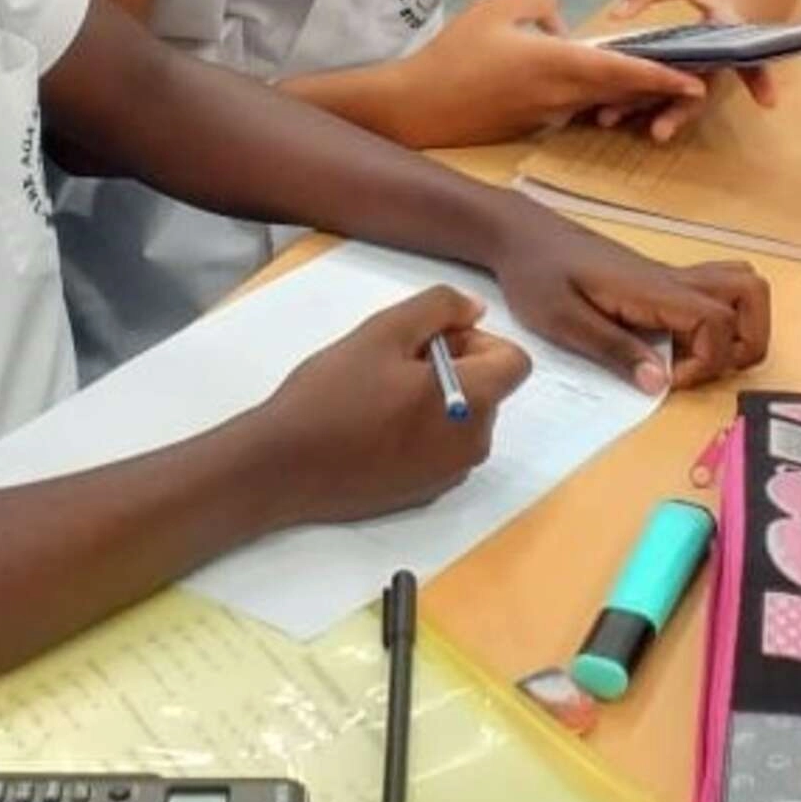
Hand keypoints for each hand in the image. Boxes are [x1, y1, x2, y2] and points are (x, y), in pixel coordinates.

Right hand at [262, 286, 529, 524]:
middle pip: (488, 388)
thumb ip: (439, 308)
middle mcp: (474, 444)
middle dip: (453, 365)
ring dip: (435, 397)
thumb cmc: (333, 394)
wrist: (285, 466)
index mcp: (474, 402)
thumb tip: (476, 310)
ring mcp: (451, 475)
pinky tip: (373, 427)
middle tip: (393, 363)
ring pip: (463, 416)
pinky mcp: (426, 493)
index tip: (430, 341)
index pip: (515, 361)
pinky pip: (442, 446)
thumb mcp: (382, 331)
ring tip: (378, 394)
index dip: (477, 340)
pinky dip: (421, 429)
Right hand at [380, 0, 704, 147]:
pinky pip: (575, 111)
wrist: (419, 107)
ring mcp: (549, 117)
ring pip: (600, 103)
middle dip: (658, 87)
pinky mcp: (533, 127)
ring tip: (653, 83)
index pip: (624, 71)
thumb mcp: (495, 7)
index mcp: (559, 63)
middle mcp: (563, 96)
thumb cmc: (455, 53)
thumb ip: (539, 1)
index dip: (663, 76)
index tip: (695, 80)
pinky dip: (594, 102)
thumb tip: (562, 20)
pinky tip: (596, 90)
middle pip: (622, 92)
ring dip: (628, 96)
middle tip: (691, 79)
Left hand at [488, 202, 771, 391]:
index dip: (709, 359)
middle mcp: (670, 278)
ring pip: (738, 285)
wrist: (519, 234)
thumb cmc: (534, 274)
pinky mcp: (657, 280)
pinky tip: (673, 343)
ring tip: (697, 358)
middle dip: (745, 342)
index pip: (718, 319)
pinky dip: (714, 318)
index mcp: (651, 288)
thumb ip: (613, 350)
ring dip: (738, 326)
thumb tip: (661, 384)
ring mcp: (667, 276)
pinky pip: (710, 291)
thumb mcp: (562, 320)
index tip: (670, 378)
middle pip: (749, 294)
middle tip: (700, 369)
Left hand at [602, 0, 800, 141]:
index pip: (739, 53)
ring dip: (651, 110)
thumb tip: (616, 17)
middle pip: (702, 87)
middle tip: (658, 133)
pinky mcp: (692, 72)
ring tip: (613, 121)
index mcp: (731, 29)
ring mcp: (706, 69)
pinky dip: (644, 99)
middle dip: (680, 111)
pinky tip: (610, 112)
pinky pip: (670, 89)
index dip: (756, 77)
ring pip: (682, 94)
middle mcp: (721, 57)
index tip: (766, 100)